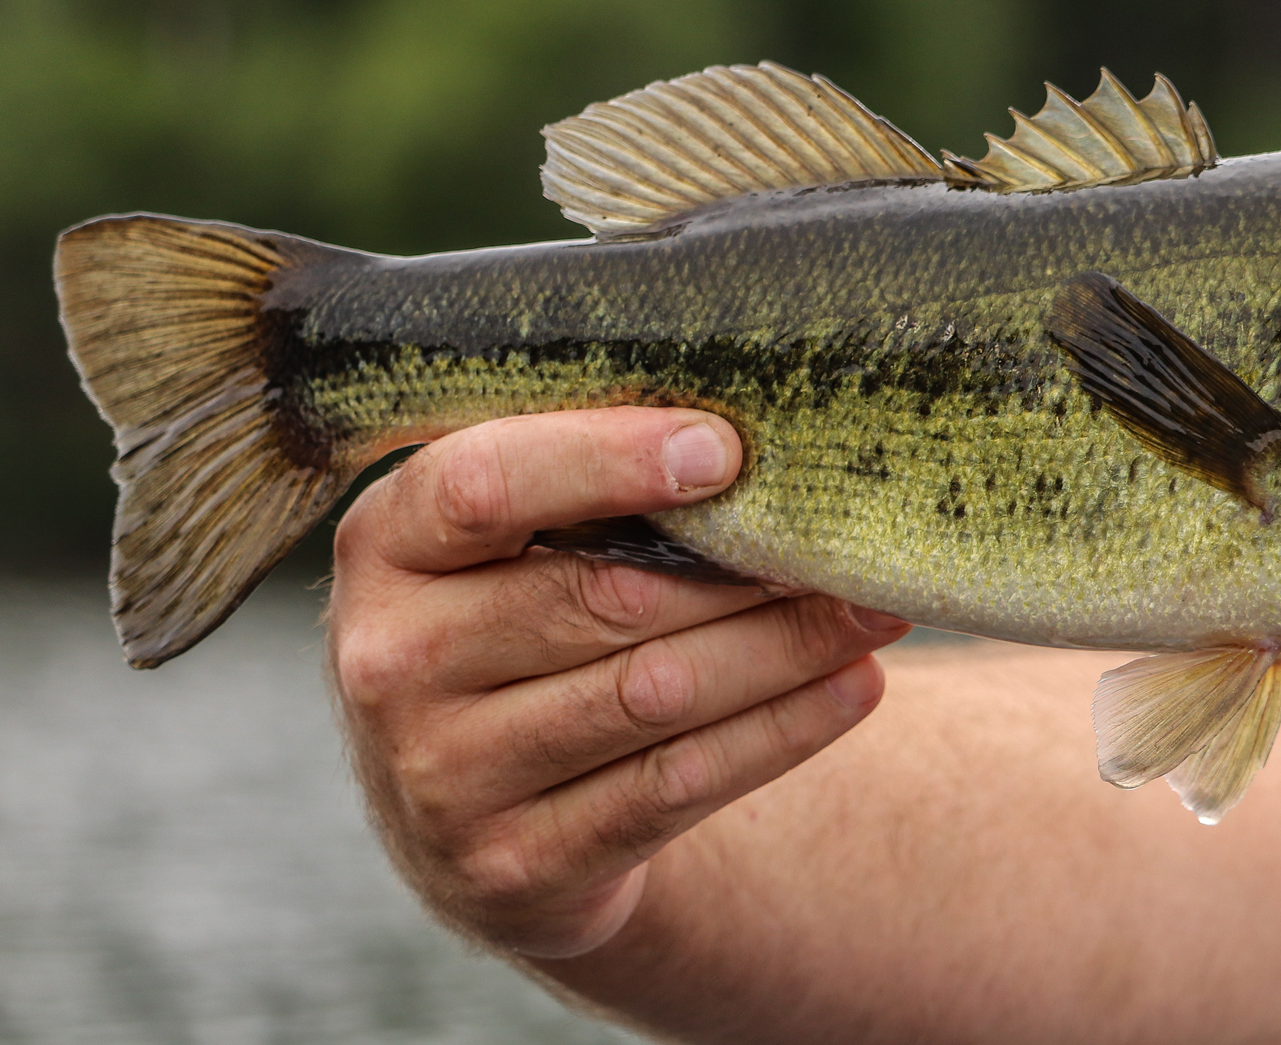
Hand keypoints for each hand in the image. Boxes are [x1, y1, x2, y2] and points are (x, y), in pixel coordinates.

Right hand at [327, 407, 911, 959]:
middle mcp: (391, 662)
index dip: (606, 460)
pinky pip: (675, 787)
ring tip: (875, 611)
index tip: (724, 448)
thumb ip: (582, 482)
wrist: (472, 812)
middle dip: (745, 569)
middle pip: (601, 599)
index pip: (482, 485)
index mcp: (385, 546)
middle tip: (848, 540)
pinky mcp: (513, 867)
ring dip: (784, 648)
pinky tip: (853, 688)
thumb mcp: (509, 543)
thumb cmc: (518, 619)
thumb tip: (745, 434)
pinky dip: (781, 730)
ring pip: (653, 695)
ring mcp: (441, 777)